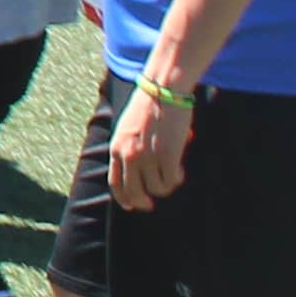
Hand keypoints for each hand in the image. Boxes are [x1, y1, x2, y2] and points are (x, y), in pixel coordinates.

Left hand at [111, 76, 192, 208]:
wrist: (162, 90)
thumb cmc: (147, 106)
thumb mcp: (126, 128)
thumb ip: (127, 148)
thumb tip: (136, 170)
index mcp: (117, 148)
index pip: (116, 183)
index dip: (124, 198)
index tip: (131, 206)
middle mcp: (129, 155)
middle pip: (135, 192)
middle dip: (143, 201)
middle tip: (152, 204)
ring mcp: (148, 156)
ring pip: (157, 188)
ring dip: (165, 184)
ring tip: (172, 172)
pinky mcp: (167, 155)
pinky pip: (171, 180)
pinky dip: (176, 179)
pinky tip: (179, 170)